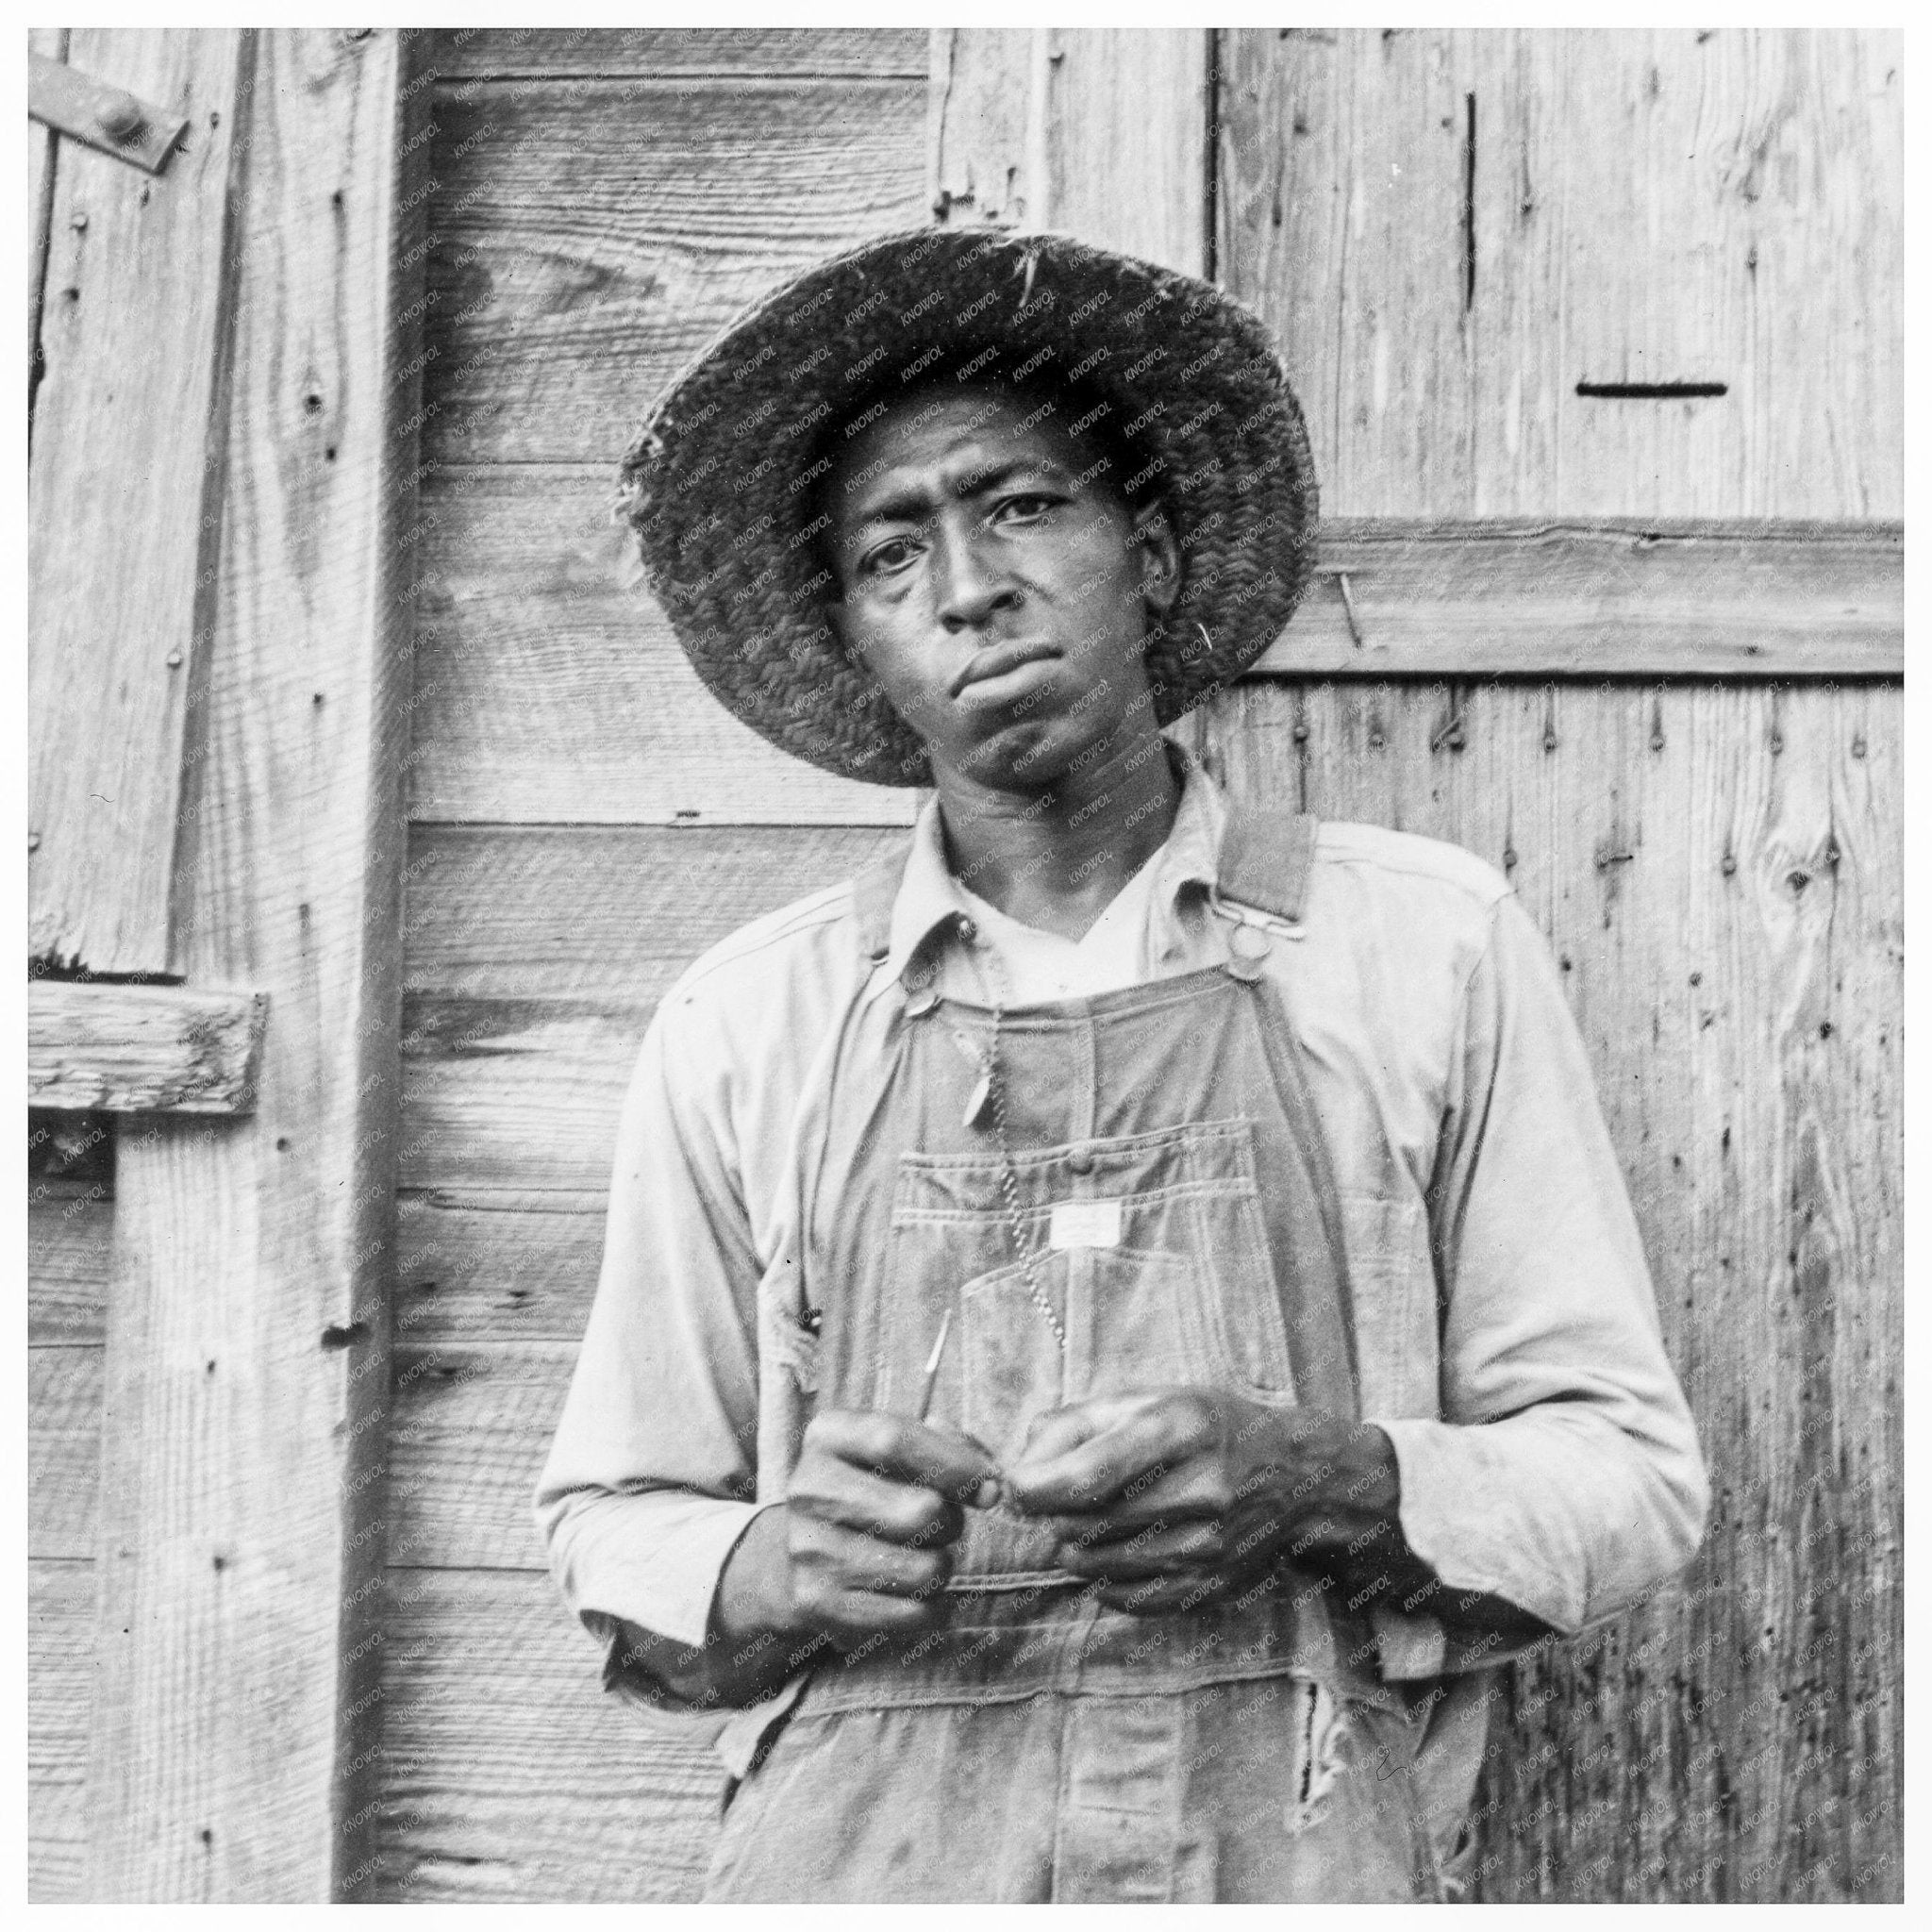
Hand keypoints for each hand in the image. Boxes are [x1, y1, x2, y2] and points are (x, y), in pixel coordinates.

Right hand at [718, 1409, 1001, 1653]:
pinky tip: (912, 1591)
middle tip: (943, 1524)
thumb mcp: (896, 1449)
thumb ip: (949, 1447)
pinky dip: (930, 1606)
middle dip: (952, 1521)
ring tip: (923, 1556)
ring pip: (924, 1569)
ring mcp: (808, 1548)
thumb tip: (991, 1486)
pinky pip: (912, 1614)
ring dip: (942, 1566)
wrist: (795, 1548)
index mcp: (827, 1435)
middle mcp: (808, 1488)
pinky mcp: (815, 1601)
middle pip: (919, 1510)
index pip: (895, 1440)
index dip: (955, 1464)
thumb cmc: (870, 1487)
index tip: (989, 1487)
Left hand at [1002, 1388, 1405, 1614]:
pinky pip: (1123, 1597)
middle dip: (1052, 1515)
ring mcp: (1207, 1546)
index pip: (1084, 1475)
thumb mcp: (1149, 1400)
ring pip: (1094, 1564)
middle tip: (1059, 1499)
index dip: (1032, 1487)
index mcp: (1178, 1429)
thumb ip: (1075, 1423)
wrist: (1297, 1480)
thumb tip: (1014, 1467)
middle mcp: (1198, 1489)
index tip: (1017, 1485)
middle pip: (1081, 1524)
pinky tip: (1120, 1549)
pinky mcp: (1208, 1587)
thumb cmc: (1207, 1429)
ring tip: (1094, 1520)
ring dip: (1075, 1545)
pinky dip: (1104, 1578)